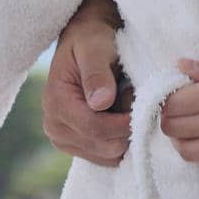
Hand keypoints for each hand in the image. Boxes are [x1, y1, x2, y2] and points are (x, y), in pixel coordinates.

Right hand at [42, 0, 134, 167]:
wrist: (86, 43)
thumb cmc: (92, 40)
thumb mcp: (95, 48)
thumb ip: (97, 73)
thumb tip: (101, 102)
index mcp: (56, 102)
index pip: (94, 128)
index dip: (124, 123)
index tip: (144, 107)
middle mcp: (54, 126)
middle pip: (103, 146)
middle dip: (126, 126)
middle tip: (133, 98)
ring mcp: (64, 139)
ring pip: (108, 155)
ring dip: (124, 134)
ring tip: (125, 104)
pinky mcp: (77, 146)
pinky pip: (107, 157)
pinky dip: (121, 140)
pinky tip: (122, 117)